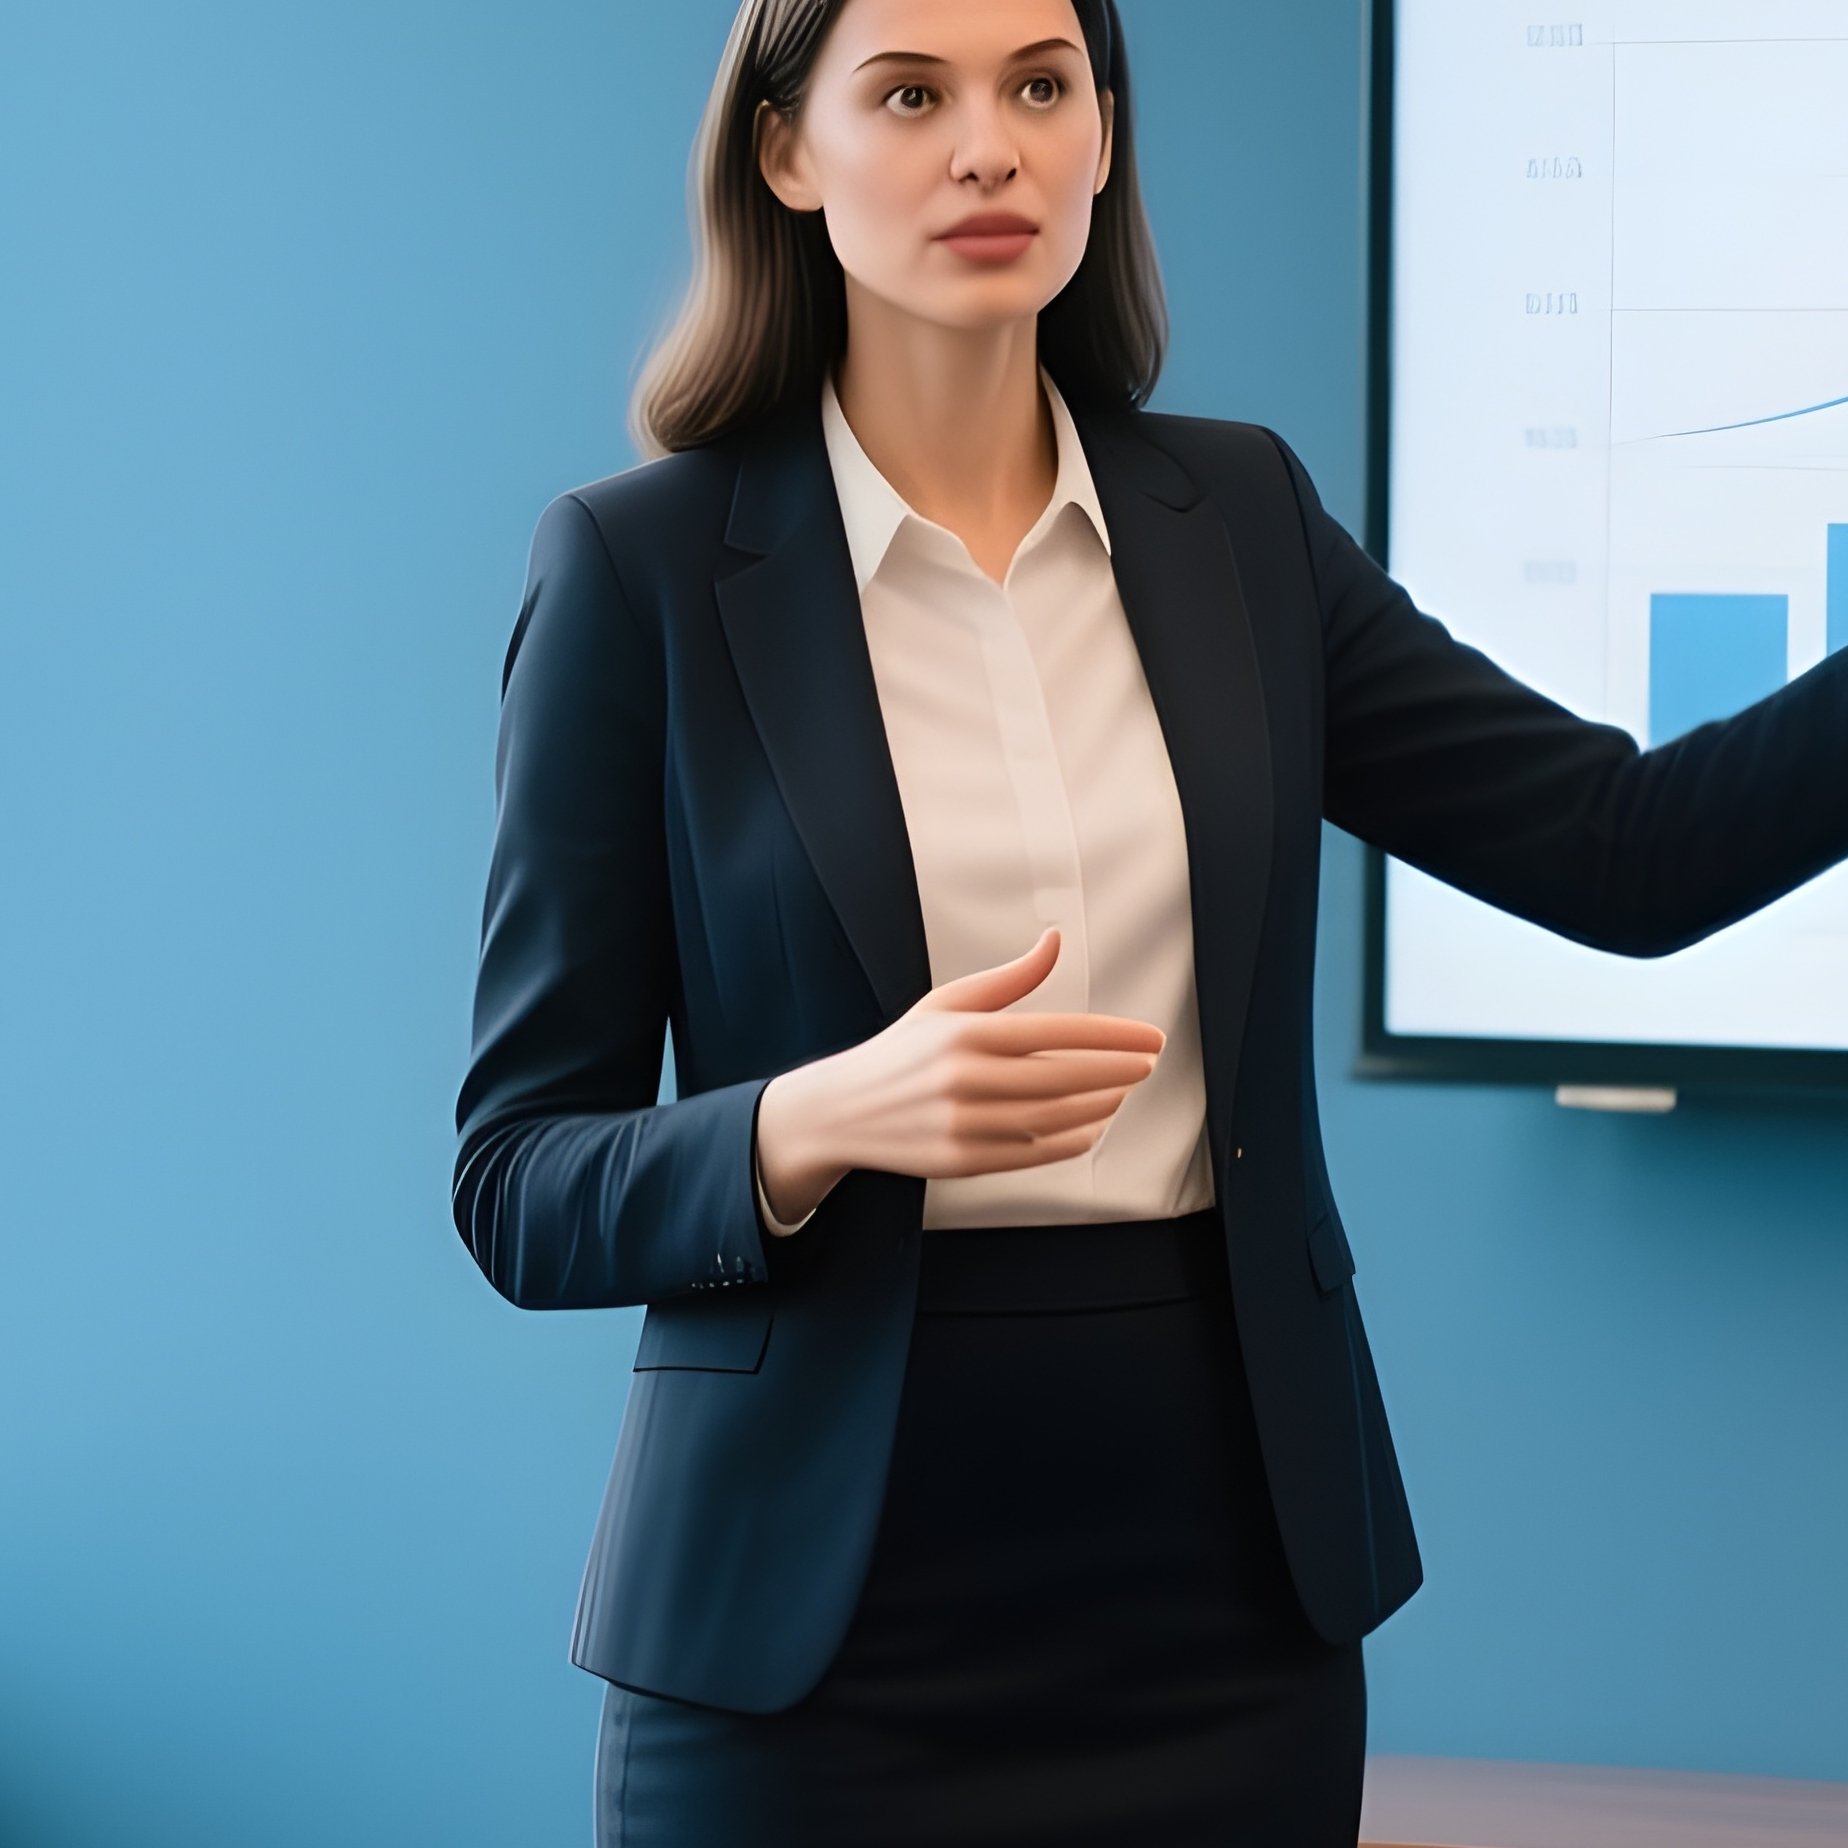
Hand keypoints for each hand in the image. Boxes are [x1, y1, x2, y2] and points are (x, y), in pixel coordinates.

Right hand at [758, 927, 1163, 1218]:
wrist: (842, 1110)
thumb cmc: (903, 1051)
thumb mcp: (947, 1003)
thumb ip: (1008, 979)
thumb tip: (1055, 939)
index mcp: (964, 1032)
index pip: (1056, 1032)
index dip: (1112, 1037)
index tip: (1150, 1038)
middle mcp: (963, 1078)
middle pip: (1063, 1078)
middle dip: (1117, 1071)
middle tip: (1148, 1063)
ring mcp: (962, 1123)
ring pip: (1054, 1119)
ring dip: (1101, 1105)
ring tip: (1124, 1090)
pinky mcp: (962, 1160)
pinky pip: (1034, 1153)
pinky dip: (1073, 1140)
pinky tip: (1095, 1125)